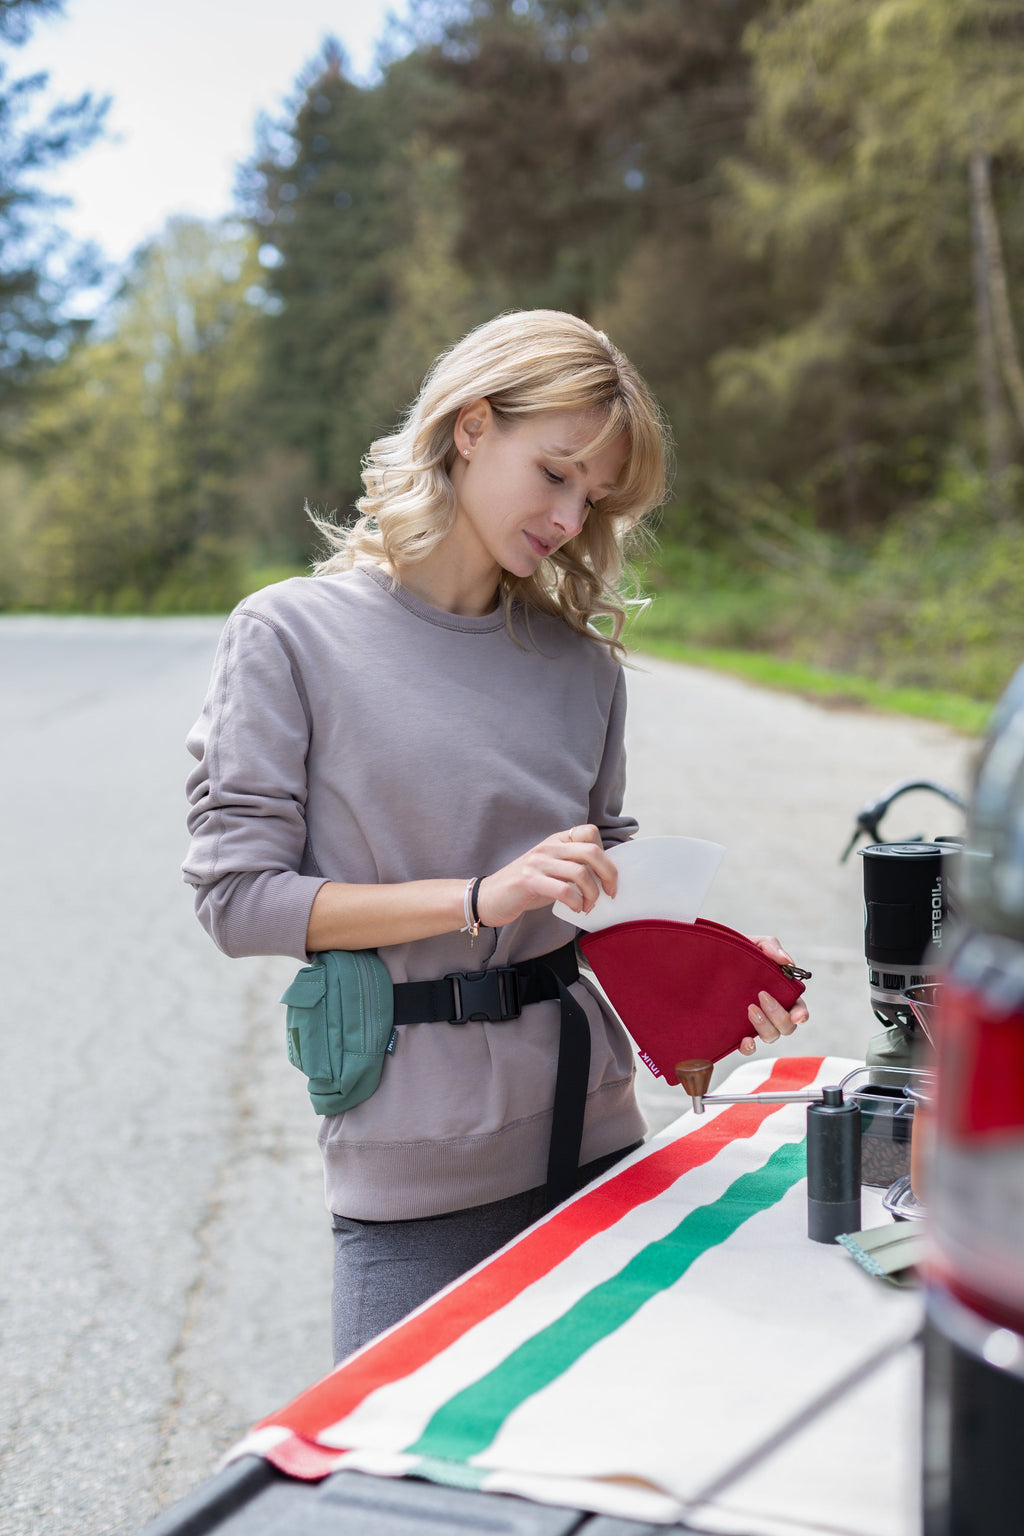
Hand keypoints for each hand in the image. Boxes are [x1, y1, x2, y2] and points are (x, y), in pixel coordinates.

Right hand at [477, 825, 616, 928]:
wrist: (488, 897)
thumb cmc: (525, 888)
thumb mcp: (552, 871)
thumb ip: (573, 867)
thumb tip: (605, 876)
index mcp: (556, 841)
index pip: (590, 832)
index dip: (605, 853)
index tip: (606, 876)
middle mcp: (548, 847)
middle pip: (592, 851)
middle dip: (609, 874)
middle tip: (610, 893)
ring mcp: (538, 862)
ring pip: (581, 872)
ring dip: (592, 894)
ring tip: (587, 906)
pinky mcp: (529, 880)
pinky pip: (563, 889)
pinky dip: (576, 902)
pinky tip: (575, 909)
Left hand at [738, 934, 809, 1055]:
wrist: (708, 959)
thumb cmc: (737, 951)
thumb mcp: (754, 944)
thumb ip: (771, 947)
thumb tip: (787, 961)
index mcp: (780, 991)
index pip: (798, 1007)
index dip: (801, 1014)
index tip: (797, 1015)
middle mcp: (771, 1010)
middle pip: (787, 1026)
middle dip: (778, 1015)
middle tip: (761, 996)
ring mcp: (755, 1021)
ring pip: (771, 1036)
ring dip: (764, 1026)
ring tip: (749, 1009)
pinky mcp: (738, 1029)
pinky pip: (749, 1047)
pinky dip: (750, 1047)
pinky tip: (745, 1040)